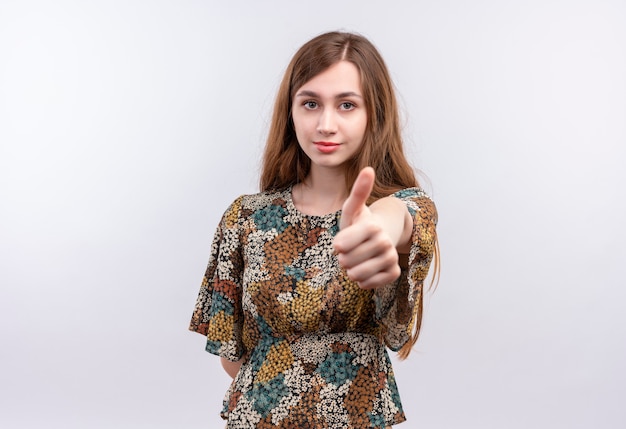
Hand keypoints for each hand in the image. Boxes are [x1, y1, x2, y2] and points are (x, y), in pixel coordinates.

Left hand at [333, 167, 400, 288]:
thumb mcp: (353, 208)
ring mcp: (391, 258)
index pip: (342, 245)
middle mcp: (385, 242)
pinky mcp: (393, 273)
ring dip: (351, 270)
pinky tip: (364, 269)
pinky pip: (368, 284)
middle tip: (349, 251)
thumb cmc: (360, 222)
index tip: (340, 241)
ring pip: (357, 275)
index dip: (338, 245)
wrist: (380, 237)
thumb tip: (369, 169)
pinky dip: (362, 280)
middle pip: (347, 262)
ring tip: (356, 260)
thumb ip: (358, 192)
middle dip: (343, 258)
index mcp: (372, 226)